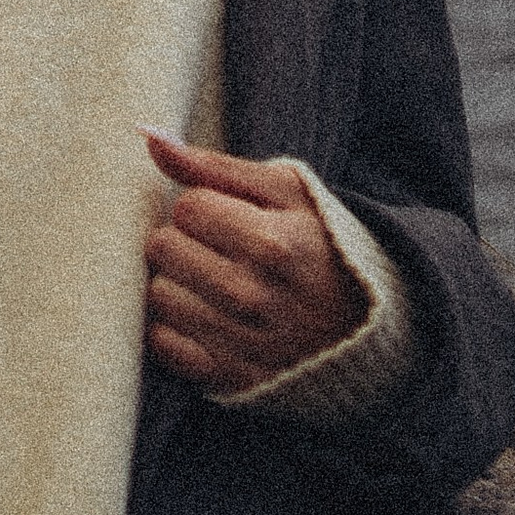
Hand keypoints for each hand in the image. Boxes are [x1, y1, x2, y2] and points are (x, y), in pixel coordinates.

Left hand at [141, 138, 364, 394]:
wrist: (367, 327)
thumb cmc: (321, 245)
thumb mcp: (286, 192)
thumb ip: (213, 164)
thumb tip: (146, 135)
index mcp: (273, 243)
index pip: (187, 206)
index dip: (202, 206)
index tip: (229, 218)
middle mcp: (254, 297)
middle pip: (162, 248)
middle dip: (183, 242)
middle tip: (217, 250)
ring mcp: (240, 342)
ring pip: (157, 295)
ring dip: (176, 284)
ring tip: (212, 282)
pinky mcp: (228, 378)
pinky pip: (162, 344)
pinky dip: (173, 328)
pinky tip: (203, 316)